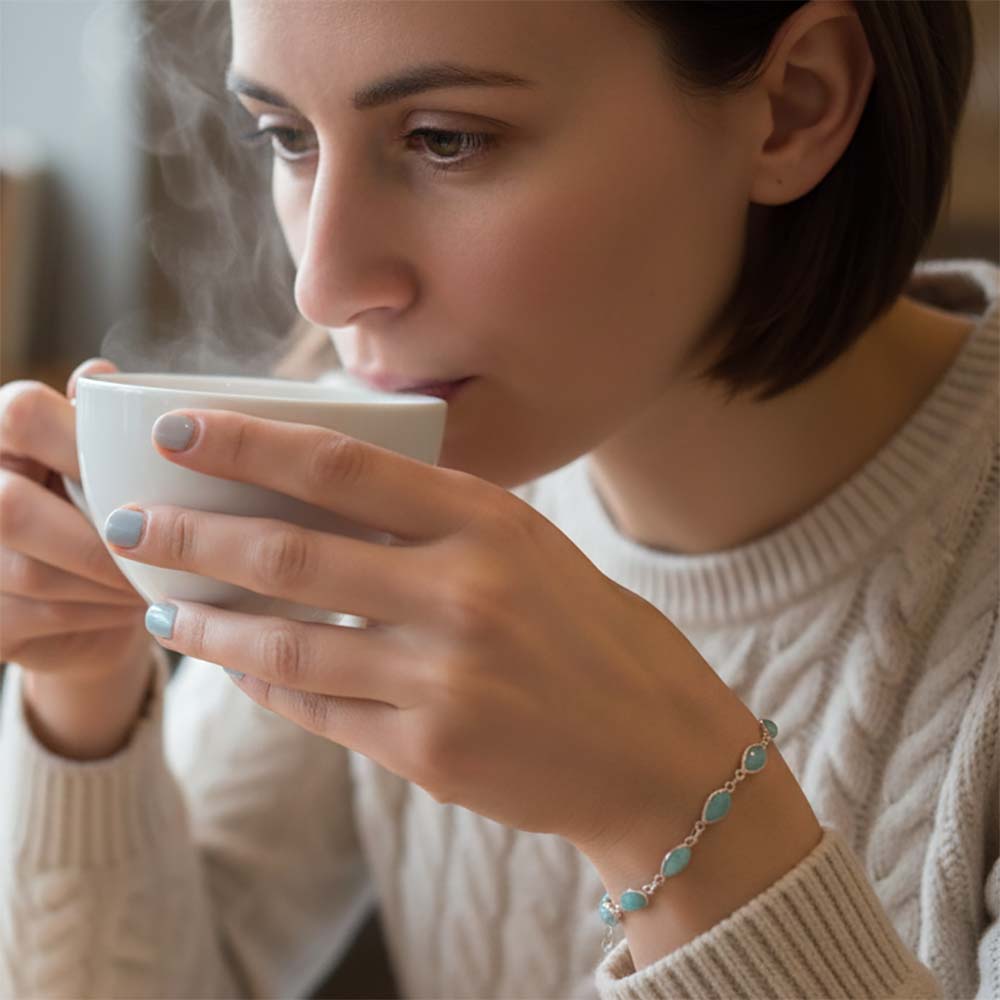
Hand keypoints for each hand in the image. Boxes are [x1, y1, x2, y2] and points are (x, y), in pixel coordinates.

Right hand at [0, 359, 148, 680]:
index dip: (80, 444)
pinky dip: (98, 615)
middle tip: (159, 550)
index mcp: (5, 433)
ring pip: (32, 572)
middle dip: (99, 538)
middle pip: (11, 506)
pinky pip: (35, 617)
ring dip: (108, 581)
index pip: (23, 414)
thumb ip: (108, 420)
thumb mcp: (120, 462)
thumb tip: (97, 376)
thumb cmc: (118, 512)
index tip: (139, 478)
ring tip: (157, 579)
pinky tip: (133, 606)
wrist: (106, 601)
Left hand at [108, 408, 766, 853]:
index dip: (247, 442)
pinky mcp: (430, 750)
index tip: (179, 430)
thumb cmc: (586, 632)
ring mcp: (444, 677)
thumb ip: (432, 520)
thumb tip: (320, 497)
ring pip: (287, 645)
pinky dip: (267, 687)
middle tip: (129, 523)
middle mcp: (462, 593)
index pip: (339, 465)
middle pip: (291, 553)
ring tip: (164, 605)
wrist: (653, 746)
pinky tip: (238, 668)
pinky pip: (320, 712)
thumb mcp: (523, 547)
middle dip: (193, 535)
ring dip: (211, 624)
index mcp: (487, 521)